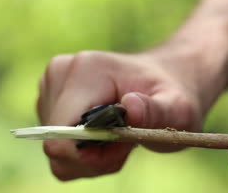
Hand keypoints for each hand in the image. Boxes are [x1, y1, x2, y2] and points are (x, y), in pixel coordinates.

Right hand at [37, 51, 203, 180]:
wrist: (166, 74)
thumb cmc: (171, 94)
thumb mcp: (177, 107)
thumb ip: (156, 111)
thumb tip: (130, 106)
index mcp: (86, 70)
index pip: (61, 133)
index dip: (89, 156)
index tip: (122, 147)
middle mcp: (60, 73)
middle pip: (56, 144)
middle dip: (92, 156)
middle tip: (127, 142)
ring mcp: (51, 86)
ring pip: (57, 147)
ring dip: (90, 155)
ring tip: (121, 135)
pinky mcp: (49, 99)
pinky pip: (57, 145)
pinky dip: (82, 151)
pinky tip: (106, 135)